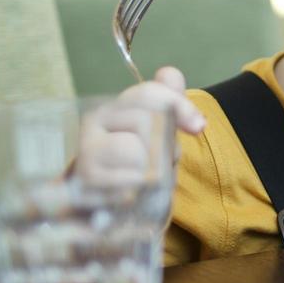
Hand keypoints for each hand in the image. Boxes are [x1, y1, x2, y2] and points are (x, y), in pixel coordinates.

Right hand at [76, 67, 204, 187]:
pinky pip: (131, 181)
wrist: (102, 208)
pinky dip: (143, 191)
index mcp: (111, 109)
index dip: (179, 106)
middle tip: (161, 163)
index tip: (198, 126)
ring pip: (139, 152)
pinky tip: (135, 195)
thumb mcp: (159, 135)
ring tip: (147, 180)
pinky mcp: (86, 182)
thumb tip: (170, 74)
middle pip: (148, 121)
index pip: (148, 93)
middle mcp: (92, 124)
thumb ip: (168, 102)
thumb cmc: (136, 168)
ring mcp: (85, 153)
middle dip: (167, 147)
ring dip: (156, 171)